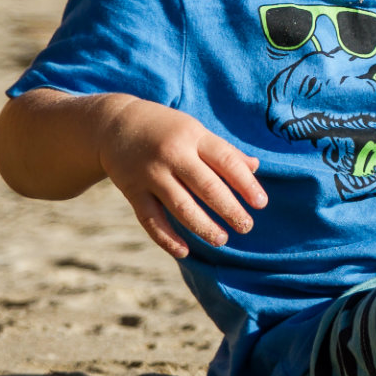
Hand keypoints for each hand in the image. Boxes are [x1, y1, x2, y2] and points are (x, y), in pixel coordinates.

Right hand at [94, 95, 266, 257]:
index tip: (261, 204)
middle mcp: (172, 154)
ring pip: (180, 206)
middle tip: (246, 226)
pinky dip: (166, 238)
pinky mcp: (132, 191)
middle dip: (229, 209)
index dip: (246, 184)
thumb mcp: (195, 130)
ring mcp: (150, 174)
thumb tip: (255, 167)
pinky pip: (150, 219)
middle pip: (206, 186)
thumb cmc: (166, 129)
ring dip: (203, 226)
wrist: (114, 124)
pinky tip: (184, 252)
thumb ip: (223, 150)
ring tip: (222, 240)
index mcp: (194, 136)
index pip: (226, 161)